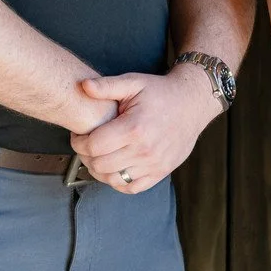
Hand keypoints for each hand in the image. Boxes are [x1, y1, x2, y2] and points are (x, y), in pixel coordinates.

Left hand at [69, 64, 221, 193]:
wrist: (192, 104)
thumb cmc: (160, 92)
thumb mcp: (134, 82)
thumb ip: (107, 85)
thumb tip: (83, 86)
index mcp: (134, 127)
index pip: (93, 146)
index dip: (79, 142)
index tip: (78, 135)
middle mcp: (144, 150)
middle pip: (99, 165)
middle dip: (85, 156)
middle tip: (86, 144)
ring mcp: (153, 164)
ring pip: (112, 180)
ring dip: (99, 170)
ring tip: (98, 156)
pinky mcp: (160, 172)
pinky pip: (130, 188)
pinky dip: (117, 181)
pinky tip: (114, 167)